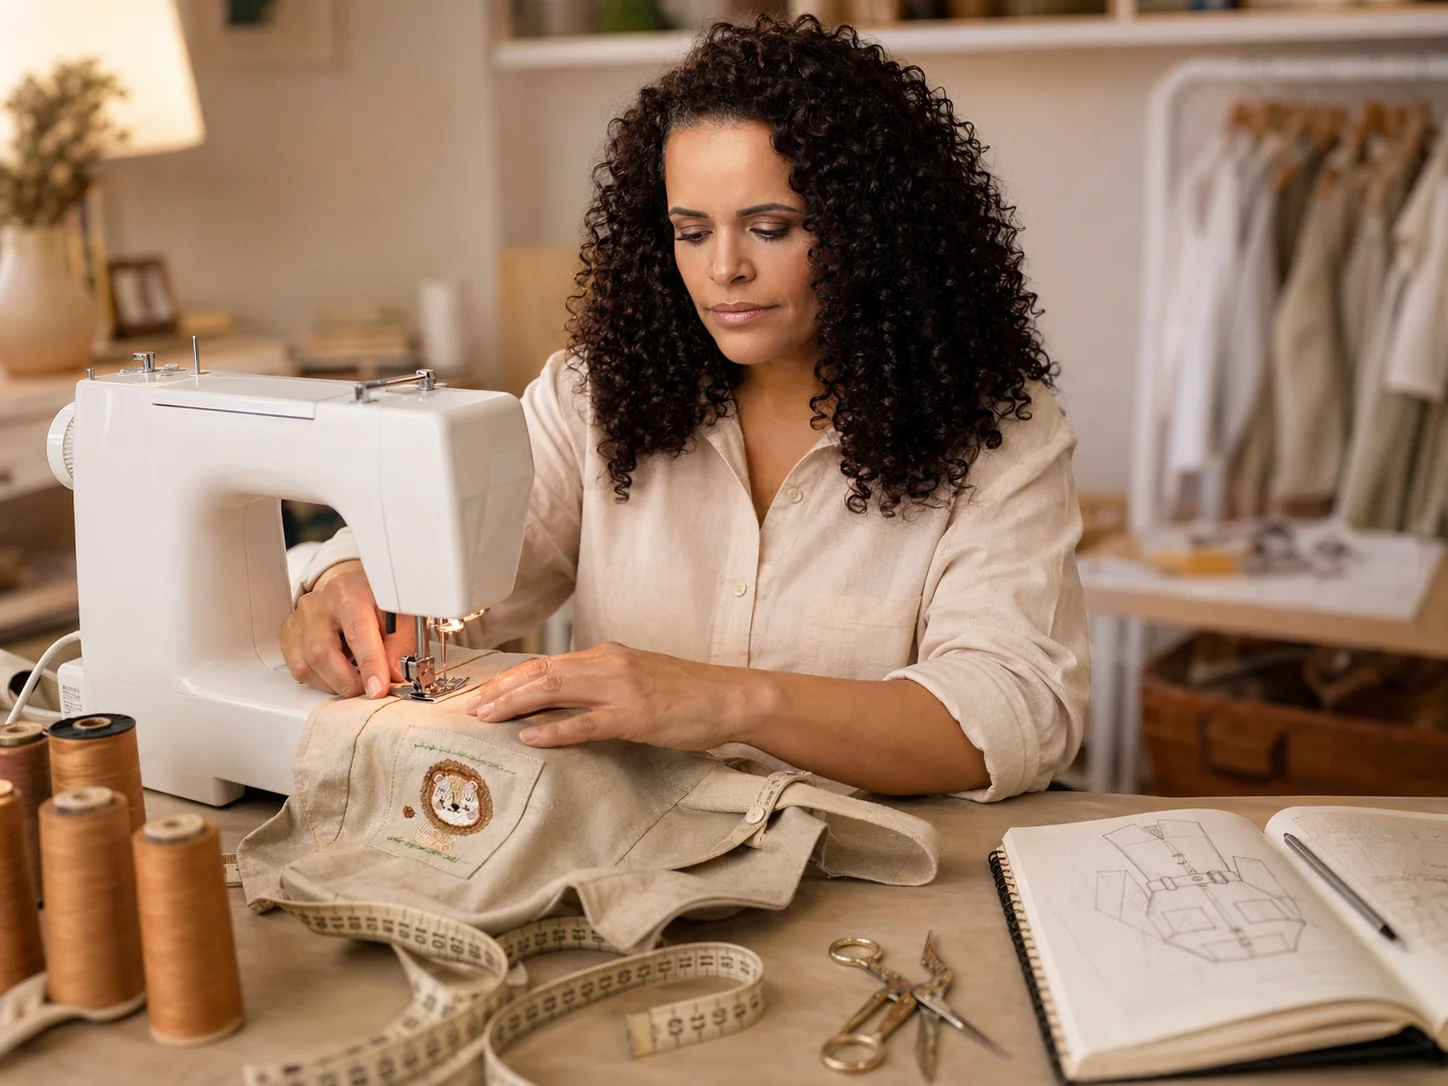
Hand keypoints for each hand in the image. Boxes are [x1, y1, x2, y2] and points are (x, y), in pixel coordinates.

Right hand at [279, 560, 415, 697]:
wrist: (352, 591)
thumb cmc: (376, 602)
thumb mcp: (399, 616)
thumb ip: (400, 644)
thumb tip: (394, 673)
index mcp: (348, 592)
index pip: (357, 631)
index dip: (369, 664)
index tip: (378, 688)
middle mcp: (318, 604)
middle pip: (322, 653)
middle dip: (349, 681)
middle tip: (370, 688)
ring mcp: (299, 619)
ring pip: (306, 666)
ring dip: (335, 683)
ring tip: (356, 677)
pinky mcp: (288, 634)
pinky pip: (299, 670)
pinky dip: (321, 680)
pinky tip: (338, 671)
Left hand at [465, 642, 750, 750]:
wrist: (731, 696)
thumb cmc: (686, 693)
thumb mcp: (637, 680)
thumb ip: (600, 686)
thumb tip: (561, 704)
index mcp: (607, 656)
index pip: (545, 663)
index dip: (507, 679)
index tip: (480, 693)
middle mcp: (609, 664)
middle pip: (540, 672)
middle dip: (500, 689)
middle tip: (469, 708)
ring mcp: (622, 688)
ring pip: (555, 688)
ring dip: (515, 703)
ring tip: (485, 717)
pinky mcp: (637, 715)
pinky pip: (587, 721)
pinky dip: (555, 728)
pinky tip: (530, 736)